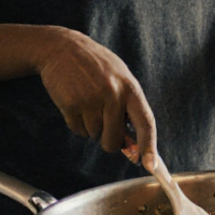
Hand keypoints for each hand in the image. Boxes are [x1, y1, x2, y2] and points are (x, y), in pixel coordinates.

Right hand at [35, 27, 157, 167]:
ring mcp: (90, 100)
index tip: (151, 165)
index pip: (146, 122)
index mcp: (130, 88)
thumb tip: (132, 144)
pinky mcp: (70, 104)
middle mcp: (113, 94)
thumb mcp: (120, 79)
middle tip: (105, 128)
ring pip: (94, 136)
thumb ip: (128, 108)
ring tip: (88, 103)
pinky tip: (76, 104)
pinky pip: (78, 131)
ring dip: (92, 128)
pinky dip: (77, 124)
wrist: (63, 49)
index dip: (150, 146)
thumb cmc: (97, 66)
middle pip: (115, 139)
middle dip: (110, 142)